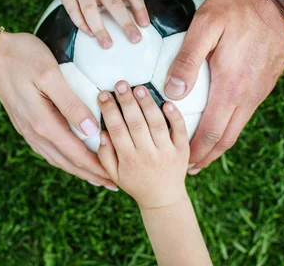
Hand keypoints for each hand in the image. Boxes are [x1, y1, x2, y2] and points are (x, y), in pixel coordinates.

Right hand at [0, 32, 115, 187]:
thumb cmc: (24, 58)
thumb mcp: (51, 76)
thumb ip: (71, 104)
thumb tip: (91, 131)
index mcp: (43, 123)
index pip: (76, 154)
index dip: (98, 167)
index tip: (116, 178)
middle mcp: (34, 132)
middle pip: (67, 162)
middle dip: (91, 174)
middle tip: (113, 183)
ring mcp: (27, 129)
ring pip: (57, 157)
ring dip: (78, 168)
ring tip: (97, 175)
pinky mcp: (25, 123)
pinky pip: (48, 149)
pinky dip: (64, 157)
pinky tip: (71, 157)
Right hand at [54, 0, 157, 47]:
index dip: (139, 8)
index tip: (145, 24)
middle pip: (113, 5)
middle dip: (125, 23)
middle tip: (135, 40)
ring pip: (90, 12)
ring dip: (99, 29)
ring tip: (108, 45)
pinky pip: (73, 12)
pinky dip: (81, 25)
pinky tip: (90, 34)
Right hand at [96, 81, 188, 208]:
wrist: (163, 199)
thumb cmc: (135, 183)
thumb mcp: (114, 174)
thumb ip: (105, 155)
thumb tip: (101, 133)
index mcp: (129, 159)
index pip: (117, 129)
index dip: (109, 110)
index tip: (103, 95)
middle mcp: (148, 154)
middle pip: (136, 123)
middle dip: (127, 101)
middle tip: (120, 84)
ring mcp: (166, 152)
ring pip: (156, 123)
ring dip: (147, 104)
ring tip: (139, 88)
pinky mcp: (182, 150)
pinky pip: (179, 130)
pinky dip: (174, 116)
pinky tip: (166, 102)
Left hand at [164, 0, 283, 173]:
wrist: (280, 2)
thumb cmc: (239, 10)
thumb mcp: (206, 25)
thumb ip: (187, 59)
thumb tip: (171, 91)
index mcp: (230, 87)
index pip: (212, 132)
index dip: (197, 151)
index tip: (185, 164)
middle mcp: (247, 96)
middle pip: (226, 138)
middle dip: (207, 155)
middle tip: (192, 167)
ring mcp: (258, 91)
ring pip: (238, 127)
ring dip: (219, 143)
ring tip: (204, 151)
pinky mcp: (264, 83)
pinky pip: (245, 113)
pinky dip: (230, 126)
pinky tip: (221, 121)